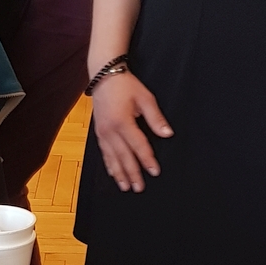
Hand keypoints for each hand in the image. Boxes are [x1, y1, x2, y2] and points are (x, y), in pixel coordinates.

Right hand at [91, 70, 171, 191]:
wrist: (103, 76)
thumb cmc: (125, 85)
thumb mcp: (145, 98)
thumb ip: (155, 118)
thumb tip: (167, 134)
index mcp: (123, 122)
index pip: (138, 145)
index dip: (147, 160)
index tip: (155, 172)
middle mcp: (110, 130)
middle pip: (123, 156)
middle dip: (132, 173)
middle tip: (140, 188)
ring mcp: (102, 132)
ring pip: (112, 158)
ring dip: (119, 174)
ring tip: (126, 187)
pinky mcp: (98, 132)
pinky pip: (104, 153)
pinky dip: (109, 165)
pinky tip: (113, 174)